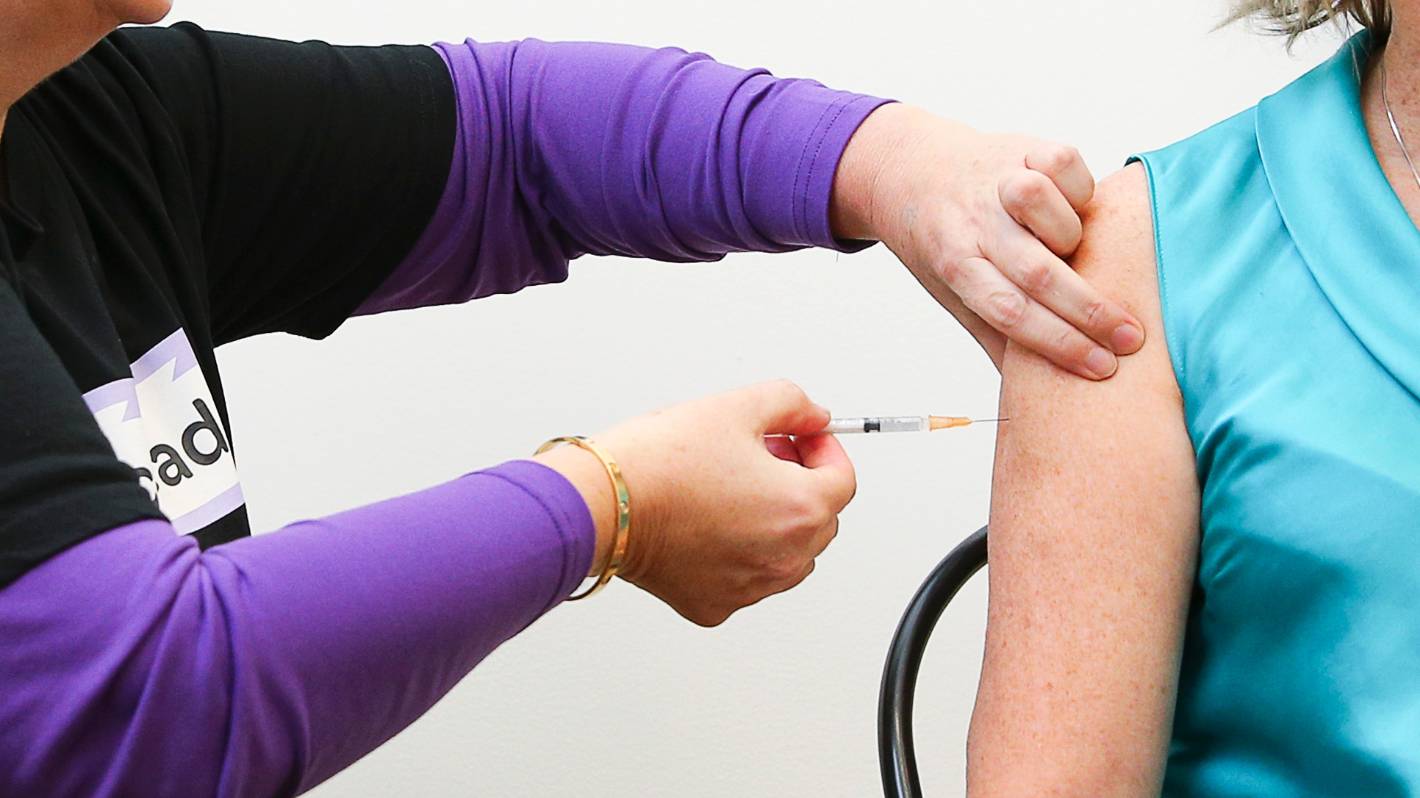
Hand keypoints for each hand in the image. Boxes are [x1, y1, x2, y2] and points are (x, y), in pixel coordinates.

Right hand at [536, 381, 855, 625]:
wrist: (601, 505)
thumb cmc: (659, 461)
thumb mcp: (735, 406)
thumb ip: (792, 404)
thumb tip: (814, 416)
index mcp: (799, 510)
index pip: (843, 478)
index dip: (823, 448)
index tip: (800, 435)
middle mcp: (784, 558)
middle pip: (819, 518)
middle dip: (799, 482)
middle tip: (759, 455)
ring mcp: (751, 588)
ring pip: (788, 553)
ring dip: (774, 521)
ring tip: (729, 488)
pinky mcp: (716, 605)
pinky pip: (746, 577)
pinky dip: (738, 551)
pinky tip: (706, 521)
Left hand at [830, 103, 1144, 379]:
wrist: (910, 170)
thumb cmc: (943, 240)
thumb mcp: (953, 293)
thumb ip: (996, 335)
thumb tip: (1039, 400)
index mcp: (956, 266)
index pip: (1009, 314)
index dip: (1059, 344)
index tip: (1102, 368)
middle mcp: (974, 225)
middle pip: (1036, 273)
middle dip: (1090, 312)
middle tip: (1131, 339)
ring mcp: (997, 183)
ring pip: (1044, 209)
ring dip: (1071, 235)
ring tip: (1082, 251)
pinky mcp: (1020, 146)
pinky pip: (1062, 163)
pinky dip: (1079, 187)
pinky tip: (1080, 208)